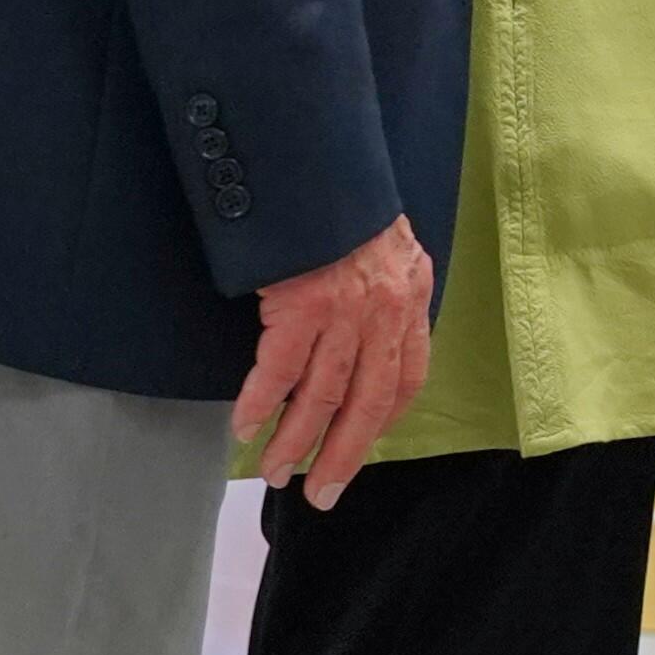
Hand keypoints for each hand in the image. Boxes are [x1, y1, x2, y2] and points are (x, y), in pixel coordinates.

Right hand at [238, 215, 434, 505]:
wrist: (318, 160)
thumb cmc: (341, 200)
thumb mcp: (384, 244)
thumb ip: (382, 290)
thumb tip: (362, 332)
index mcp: (410, 297)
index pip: (406, 378)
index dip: (382, 421)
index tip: (360, 449)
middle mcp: (385, 312)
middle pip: (366, 403)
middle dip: (342, 454)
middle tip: (322, 495)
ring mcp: (345, 311)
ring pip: (321, 396)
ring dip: (295, 441)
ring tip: (275, 471)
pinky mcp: (303, 304)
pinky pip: (278, 370)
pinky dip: (259, 403)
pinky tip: (244, 427)